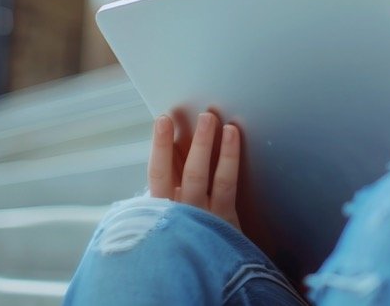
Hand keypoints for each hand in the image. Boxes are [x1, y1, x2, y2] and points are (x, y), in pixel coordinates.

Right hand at [147, 111, 241, 228]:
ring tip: (209, 117)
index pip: (156, 174)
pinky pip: (226, 184)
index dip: (159, 146)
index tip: (163, 120)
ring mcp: (202, 218)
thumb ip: (171, 186)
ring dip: (205, 143)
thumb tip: (176, 145)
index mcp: (160, 212)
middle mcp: (178, 215)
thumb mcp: (171, 216)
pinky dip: (229, 157)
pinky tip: (232, 136)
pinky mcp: (225, 222)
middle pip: (174, 172)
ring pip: (201, 174)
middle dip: (177, 141)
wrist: (208, 274)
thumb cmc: (188, 237)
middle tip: (187, 114)